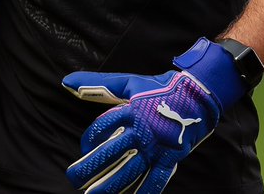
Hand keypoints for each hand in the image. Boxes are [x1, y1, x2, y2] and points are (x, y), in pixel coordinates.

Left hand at [62, 39, 245, 193]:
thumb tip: (66, 81)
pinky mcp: (170, 157)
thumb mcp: (128, 83)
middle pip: (111, 151)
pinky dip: (145, 191)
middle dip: (90, 167)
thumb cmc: (158, 88)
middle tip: (74, 178)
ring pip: (129, 169)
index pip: (103, 126)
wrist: (197, 95)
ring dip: (110, 184)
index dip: (90, 138)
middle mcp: (141, 130)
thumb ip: (98, 84)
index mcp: (130, 110)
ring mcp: (156, 146)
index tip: (84, 148)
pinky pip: (156, 178)